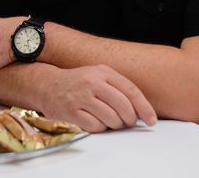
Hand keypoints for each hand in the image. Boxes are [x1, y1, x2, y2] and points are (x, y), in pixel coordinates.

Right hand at [38, 65, 156, 131]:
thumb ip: (118, 88)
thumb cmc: (78, 83)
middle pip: (124, 107)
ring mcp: (81, 97)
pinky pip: (96, 126)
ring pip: (112, 119)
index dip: (144, 108)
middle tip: (126, 122)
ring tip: (109, 120)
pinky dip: (100, 128)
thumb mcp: (98, 76)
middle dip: (129, 119)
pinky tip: (95, 121)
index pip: (131, 91)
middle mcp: (92, 83)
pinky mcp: (71, 111)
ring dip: (114, 125)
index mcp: (102, 72)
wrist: (47, 85)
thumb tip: (142, 111)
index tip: (151, 120)